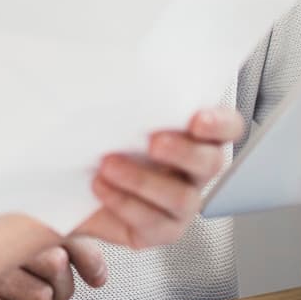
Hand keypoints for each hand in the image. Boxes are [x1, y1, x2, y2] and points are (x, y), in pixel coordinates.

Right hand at [0, 236, 107, 299]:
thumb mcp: (26, 262)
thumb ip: (64, 253)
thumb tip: (98, 276)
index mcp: (7, 222)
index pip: (61, 230)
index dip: (86, 257)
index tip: (95, 278)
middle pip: (55, 266)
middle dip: (59, 291)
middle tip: (42, 295)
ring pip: (40, 299)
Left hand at [74, 107, 239, 249]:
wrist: (72, 185)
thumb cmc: (99, 144)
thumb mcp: (114, 115)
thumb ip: (131, 98)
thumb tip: (121, 69)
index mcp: (194, 138)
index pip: (229, 127)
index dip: (221, 124)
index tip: (197, 119)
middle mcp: (194, 172)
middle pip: (212, 163)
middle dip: (184, 152)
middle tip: (153, 142)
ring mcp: (181, 204)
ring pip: (183, 198)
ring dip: (144, 180)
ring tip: (109, 165)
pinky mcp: (160, 230)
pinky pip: (153, 222)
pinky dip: (124, 202)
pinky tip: (100, 186)